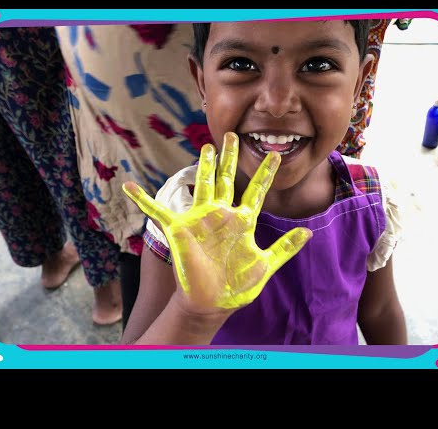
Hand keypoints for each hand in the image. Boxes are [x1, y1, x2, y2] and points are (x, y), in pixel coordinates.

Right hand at [123, 132, 311, 314]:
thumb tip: (308, 233)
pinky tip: (129, 187)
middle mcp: (222, 215)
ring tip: (206, 147)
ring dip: (203, 166)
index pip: (256, 192)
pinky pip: (157, 211)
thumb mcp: (266, 265)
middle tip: (234, 135)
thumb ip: (285, 247)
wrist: (212, 302)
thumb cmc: (237, 285)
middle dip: (231, 158)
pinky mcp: (180, 229)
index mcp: (243, 221)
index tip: (276, 155)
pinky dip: (142, 199)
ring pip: (203, 185)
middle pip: (228, 179)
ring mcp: (200, 220)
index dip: (265, 174)